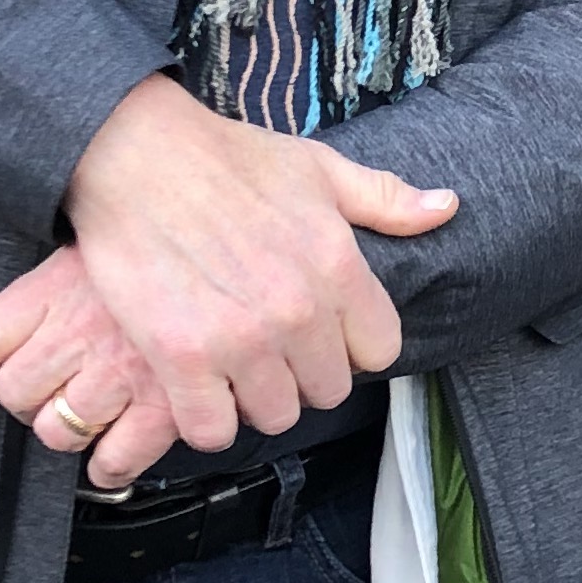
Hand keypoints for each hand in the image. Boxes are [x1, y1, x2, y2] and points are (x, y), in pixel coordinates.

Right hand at [0, 75, 455, 488]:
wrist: (134, 153)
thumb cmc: (227, 158)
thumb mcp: (317, 168)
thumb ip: (384, 198)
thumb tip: (447, 208)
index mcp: (338, 265)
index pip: (380, 350)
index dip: (352, 344)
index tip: (323, 331)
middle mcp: (297, 310)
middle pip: (328, 390)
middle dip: (303, 373)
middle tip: (271, 347)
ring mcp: (239, 339)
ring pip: (275, 416)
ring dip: (255, 398)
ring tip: (233, 365)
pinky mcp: (181, 358)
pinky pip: (212, 428)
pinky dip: (205, 416)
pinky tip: (197, 386)